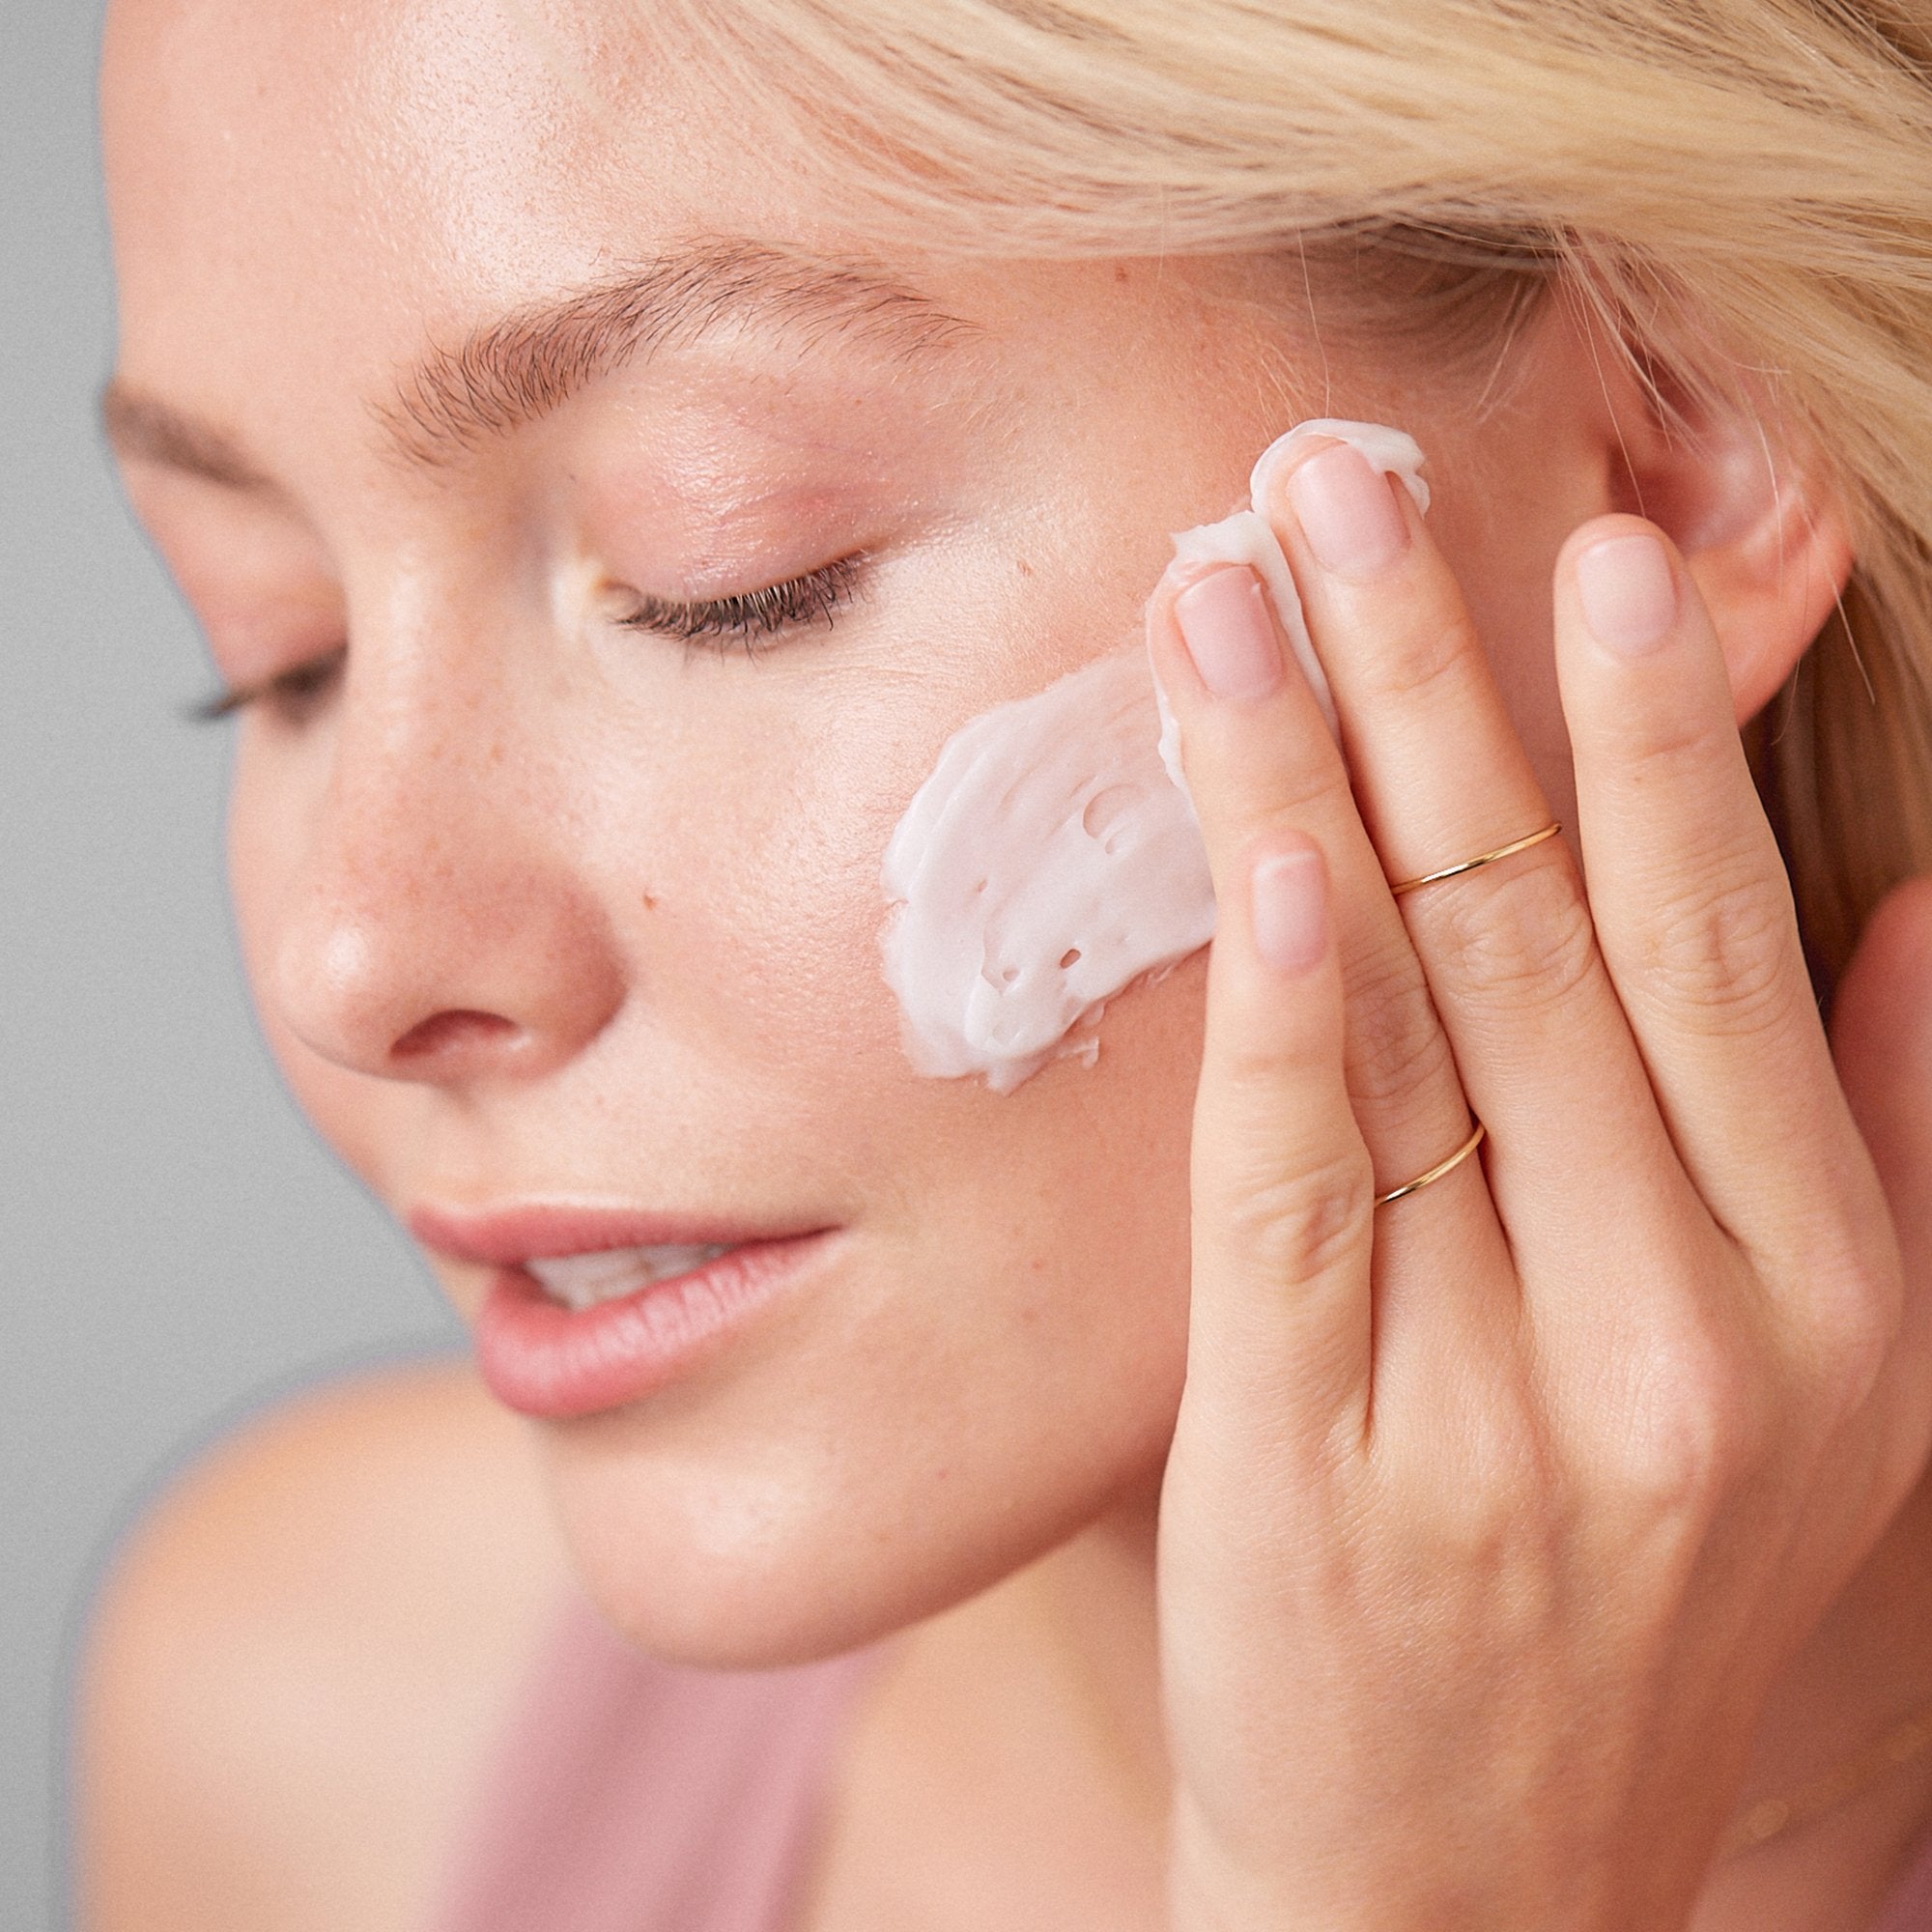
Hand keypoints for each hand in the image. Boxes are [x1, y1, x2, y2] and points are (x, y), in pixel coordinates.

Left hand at [1145, 438, 1931, 1931]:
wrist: (1469, 1882)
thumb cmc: (1627, 1604)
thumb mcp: (1836, 1412)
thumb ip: (1895, 1151)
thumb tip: (1927, 911)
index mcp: (1826, 1293)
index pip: (1713, 945)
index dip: (1643, 726)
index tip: (1581, 546)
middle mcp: (1688, 1330)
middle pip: (1540, 931)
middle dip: (1436, 680)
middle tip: (1342, 482)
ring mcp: (1503, 1396)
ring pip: (1403, 1019)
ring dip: (1308, 777)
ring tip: (1229, 588)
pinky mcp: (1316, 1455)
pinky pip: (1296, 1185)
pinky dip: (1276, 1005)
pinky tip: (1247, 846)